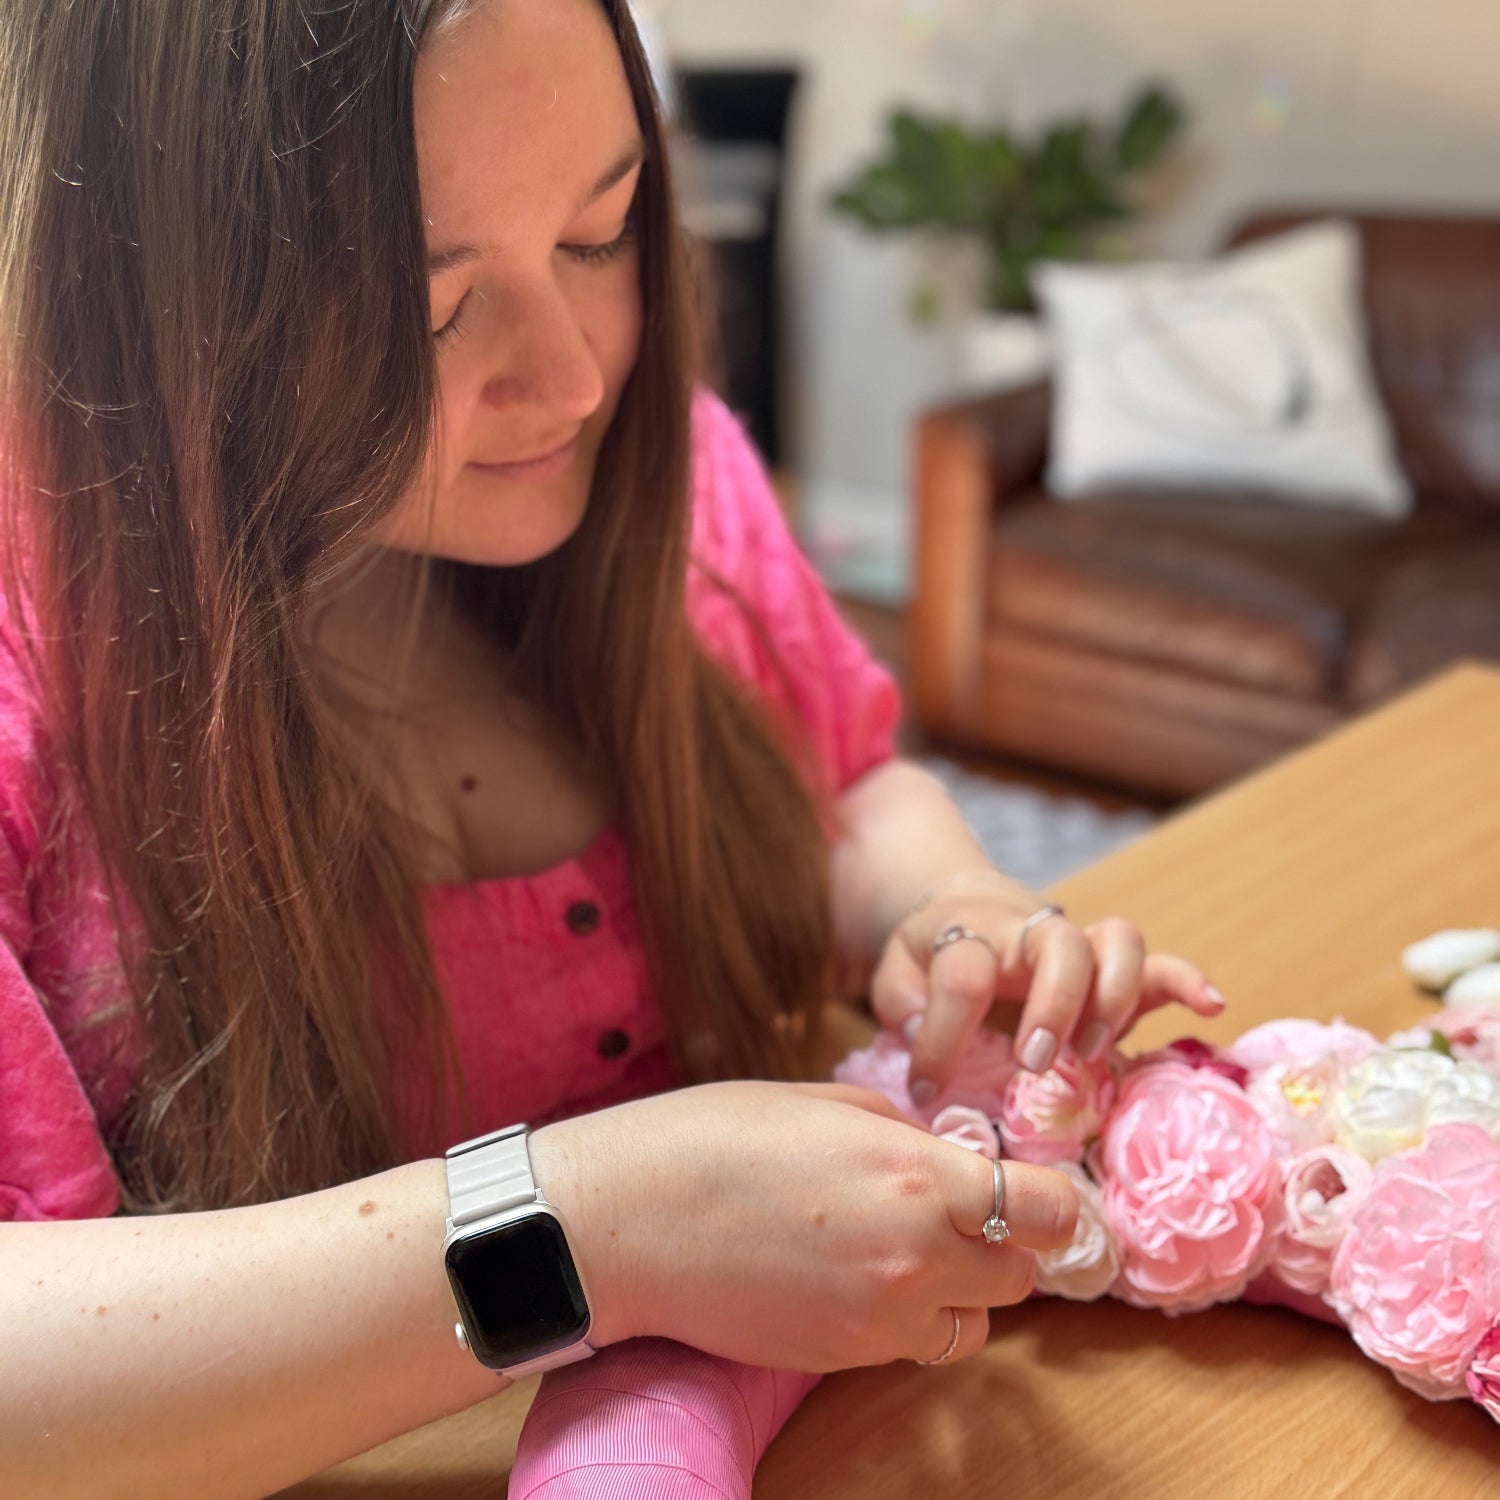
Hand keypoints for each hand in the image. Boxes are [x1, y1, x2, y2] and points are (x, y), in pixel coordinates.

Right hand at [530, 1081, 1077, 1371]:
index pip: (1047, 1208)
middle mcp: (914, 1255)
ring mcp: (878, 1318)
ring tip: (907, 1250)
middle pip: (1022, 1273)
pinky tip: (855, 1277)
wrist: (626, 1220)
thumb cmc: (713, 1137)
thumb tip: (946, 1152)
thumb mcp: (823, 1100)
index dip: (1047, 1198)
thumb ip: (904, 1131)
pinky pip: (914, 1347)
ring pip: (975, 1324)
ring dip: (961, 1291)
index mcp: (914, 1174)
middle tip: (960, 1211)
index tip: (1030, 1187)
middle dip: (1003, 1241)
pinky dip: (908, 1319)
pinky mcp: (842, 1358)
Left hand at [870, 872, 1224, 1102]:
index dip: (941, 1036)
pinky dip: (1186, 980)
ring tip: (1090, 1054)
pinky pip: (1159, 964)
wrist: (963, 903)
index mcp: (969, 934)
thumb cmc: (931, 953)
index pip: (962, 971)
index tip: (924, 1088)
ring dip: (1114, 999)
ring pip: (1119, 942)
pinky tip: (1210, 1005)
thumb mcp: (896, 974)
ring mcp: (1078, 946)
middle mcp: (1030, 934)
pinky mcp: (1111, 965)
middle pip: (1061, 943)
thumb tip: (926, 1036)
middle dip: (1055, 1004)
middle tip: (1032, 1062)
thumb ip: (903, 1003)